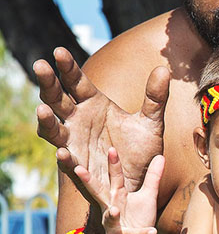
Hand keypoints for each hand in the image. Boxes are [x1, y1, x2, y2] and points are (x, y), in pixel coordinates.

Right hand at [34, 47, 169, 201]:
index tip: (58, 51)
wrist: (141, 183)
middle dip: (47, 83)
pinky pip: (68, 163)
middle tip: (40, 65)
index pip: (76, 82)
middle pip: (57, 99)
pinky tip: (63, 152)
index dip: (67, 67)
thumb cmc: (141, 151)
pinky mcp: (79, 169)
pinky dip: (64, 158)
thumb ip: (156, 98)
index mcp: (93, 105)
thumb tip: (164, 69)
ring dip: (46, 121)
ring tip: (42, 110)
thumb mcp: (152, 124)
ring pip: (53, 130)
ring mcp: (75, 145)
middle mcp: (78, 122)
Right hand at [75, 148, 161, 233]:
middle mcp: (111, 207)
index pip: (114, 176)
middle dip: (88, 181)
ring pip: (109, 217)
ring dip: (111, 214)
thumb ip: (153, 177)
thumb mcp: (149, 194)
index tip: (111, 148)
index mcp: (117, 195)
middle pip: (98, 192)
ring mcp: (113, 224)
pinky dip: (142, 232)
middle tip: (78, 168)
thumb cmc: (140, 216)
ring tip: (115, 209)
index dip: (113, 163)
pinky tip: (153, 231)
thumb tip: (161, 155)